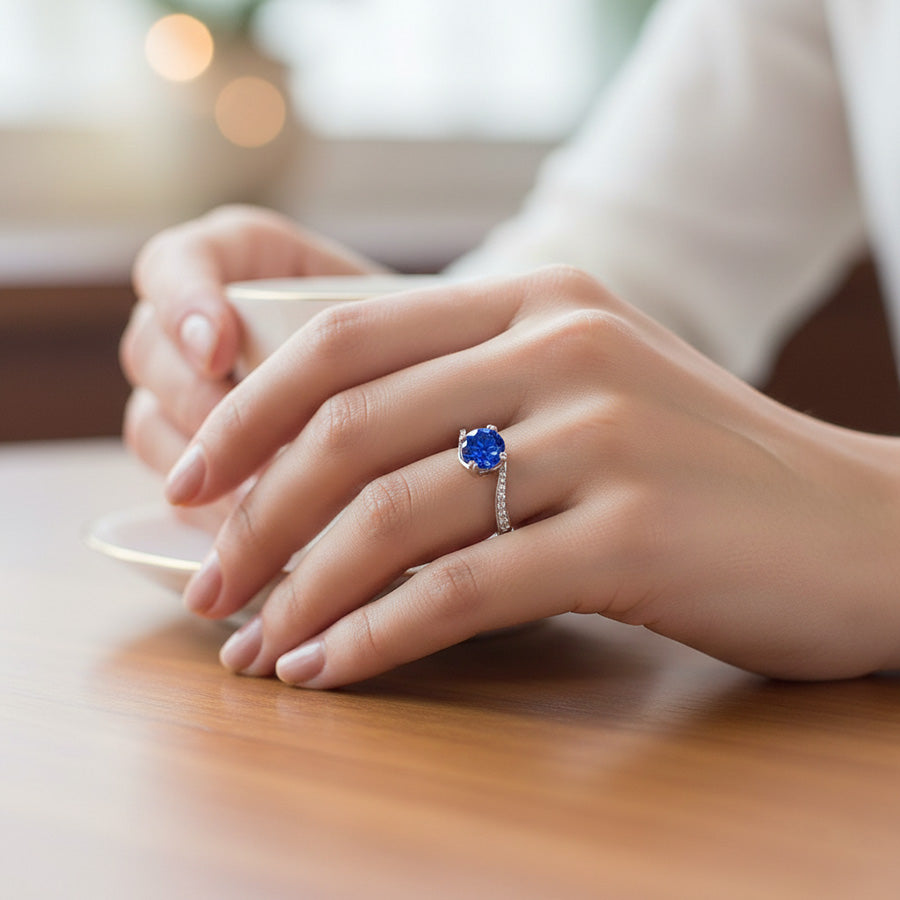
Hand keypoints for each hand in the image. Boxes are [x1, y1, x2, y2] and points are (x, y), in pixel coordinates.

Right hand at [120, 205, 382, 526]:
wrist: (422, 385)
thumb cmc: (411, 340)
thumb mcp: (391, 319)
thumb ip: (347, 337)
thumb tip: (323, 406)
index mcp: (239, 260)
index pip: (177, 262)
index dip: (183, 302)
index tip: (219, 350)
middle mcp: (201, 323)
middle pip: (151, 351)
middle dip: (194, 403)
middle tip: (247, 447)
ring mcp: (192, 389)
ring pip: (150, 423)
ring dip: (198, 466)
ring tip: (257, 501)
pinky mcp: (199, 453)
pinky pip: (174, 480)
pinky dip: (203, 508)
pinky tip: (243, 530)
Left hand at [165, 265, 899, 686]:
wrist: (855, 524)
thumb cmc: (701, 468)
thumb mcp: (586, 394)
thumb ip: (470, 399)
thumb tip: (321, 465)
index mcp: (538, 300)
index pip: (345, 336)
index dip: (248, 411)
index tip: (189, 479)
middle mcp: (563, 347)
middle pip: (351, 427)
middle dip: (255, 515)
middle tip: (208, 583)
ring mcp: (603, 435)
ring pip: (397, 514)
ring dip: (303, 589)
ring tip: (255, 644)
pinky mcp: (634, 531)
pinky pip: (465, 588)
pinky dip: (378, 635)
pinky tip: (330, 668)